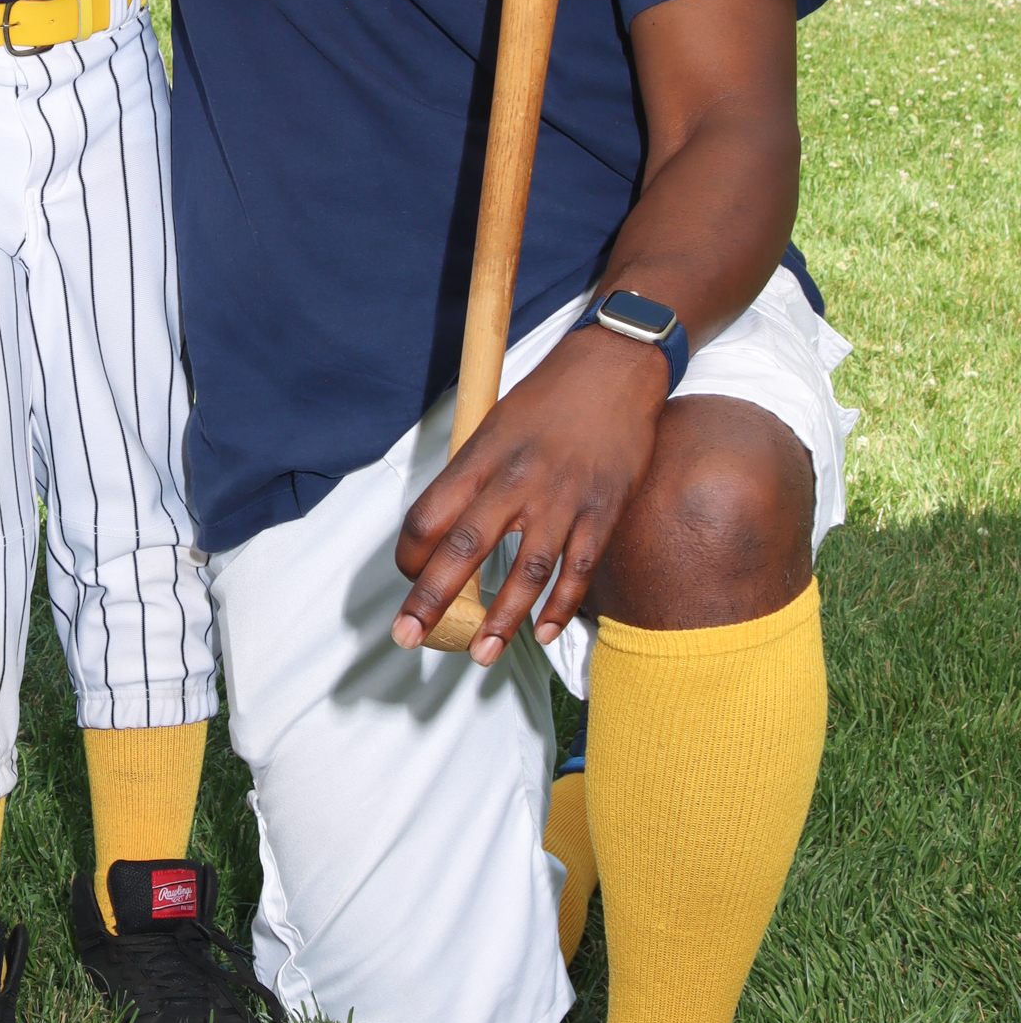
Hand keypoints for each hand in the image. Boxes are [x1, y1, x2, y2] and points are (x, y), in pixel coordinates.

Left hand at [391, 328, 670, 664]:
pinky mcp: (604, 509)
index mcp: (482, 456)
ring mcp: (564, 497)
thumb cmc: (550, 395)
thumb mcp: (495, 422)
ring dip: (500, 619)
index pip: (429, 514)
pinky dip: (561, 605)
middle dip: (432, 600)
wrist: (616, 366)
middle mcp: (518, 480)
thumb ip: (473, 473)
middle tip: (408, 637)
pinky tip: (542, 633)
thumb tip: (448, 526)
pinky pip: (580, 567)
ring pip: (526, 570)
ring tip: (479, 655)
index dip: (410, 555)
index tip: (406, 578)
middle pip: (465, 549)